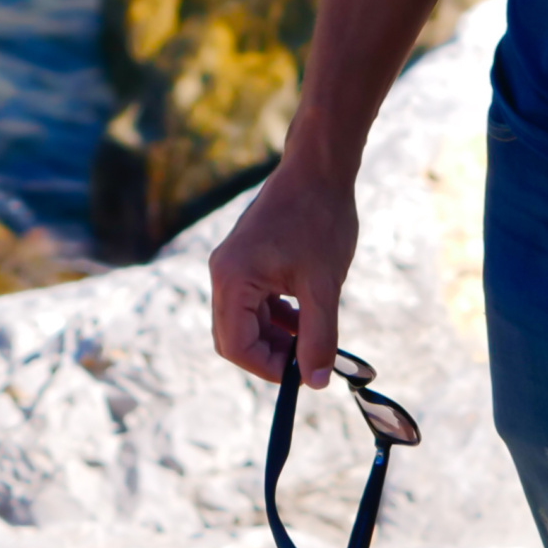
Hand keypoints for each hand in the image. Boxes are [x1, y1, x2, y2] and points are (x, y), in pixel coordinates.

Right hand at [209, 159, 359, 390]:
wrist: (320, 167)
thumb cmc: (320, 219)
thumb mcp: (323, 285)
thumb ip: (319, 336)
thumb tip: (316, 380)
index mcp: (232, 279)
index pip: (236, 346)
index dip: (269, 368)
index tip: (304, 375)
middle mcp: (223, 273)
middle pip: (235, 337)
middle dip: (271, 354)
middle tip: (309, 362)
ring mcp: (233, 264)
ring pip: (247, 321)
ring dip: (277, 336)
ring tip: (314, 339)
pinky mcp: (247, 258)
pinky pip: (254, 302)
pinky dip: (278, 315)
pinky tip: (306, 317)